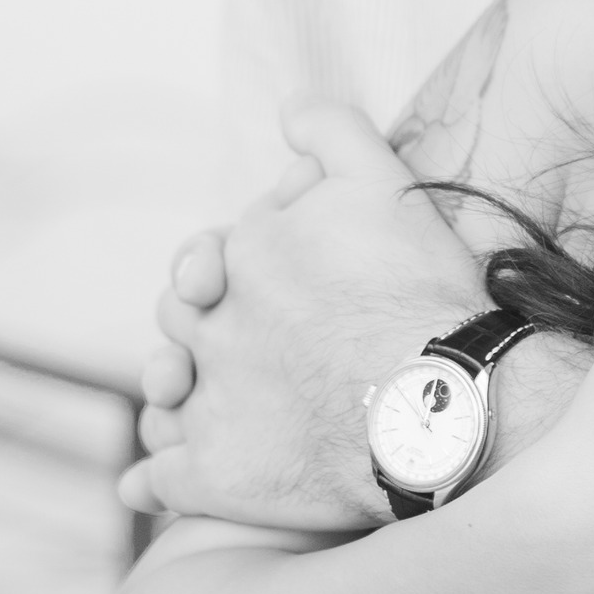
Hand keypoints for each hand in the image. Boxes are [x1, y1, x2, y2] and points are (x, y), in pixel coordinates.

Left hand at [123, 101, 484, 528]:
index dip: (227, 265)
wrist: (443, 405)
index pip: (212, 255)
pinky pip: (162, 479)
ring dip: (168, 393)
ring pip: (166, 394)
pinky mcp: (216, 475)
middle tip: (240, 336)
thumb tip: (286, 109)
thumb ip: (330, 133)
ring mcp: (211, 404)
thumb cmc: (421, 295)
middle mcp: (213, 326)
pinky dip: (153, 480)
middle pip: (182, 319)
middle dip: (198, 322)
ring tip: (181, 399)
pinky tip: (150, 484)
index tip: (259, 281)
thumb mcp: (383, 182)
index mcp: (243, 256)